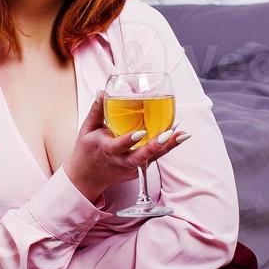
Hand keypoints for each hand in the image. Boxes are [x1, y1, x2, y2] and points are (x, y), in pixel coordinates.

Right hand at [64, 90, 190, 201]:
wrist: (87, 177)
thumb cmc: (87, 149)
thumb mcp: (87, 129)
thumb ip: (97, 110)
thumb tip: (102, 91)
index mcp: (105, 150)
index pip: (118, 146)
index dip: (129, 140)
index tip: (140, 132)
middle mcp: (119, 161)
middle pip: (139, 157)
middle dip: (154, 147)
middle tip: (168, 135)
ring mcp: (130, 168)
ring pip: (151, 159)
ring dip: (168, 147)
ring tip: (181, 134)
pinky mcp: (138, 171)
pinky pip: (153, 158)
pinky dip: (166, 148)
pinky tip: (178, 136)